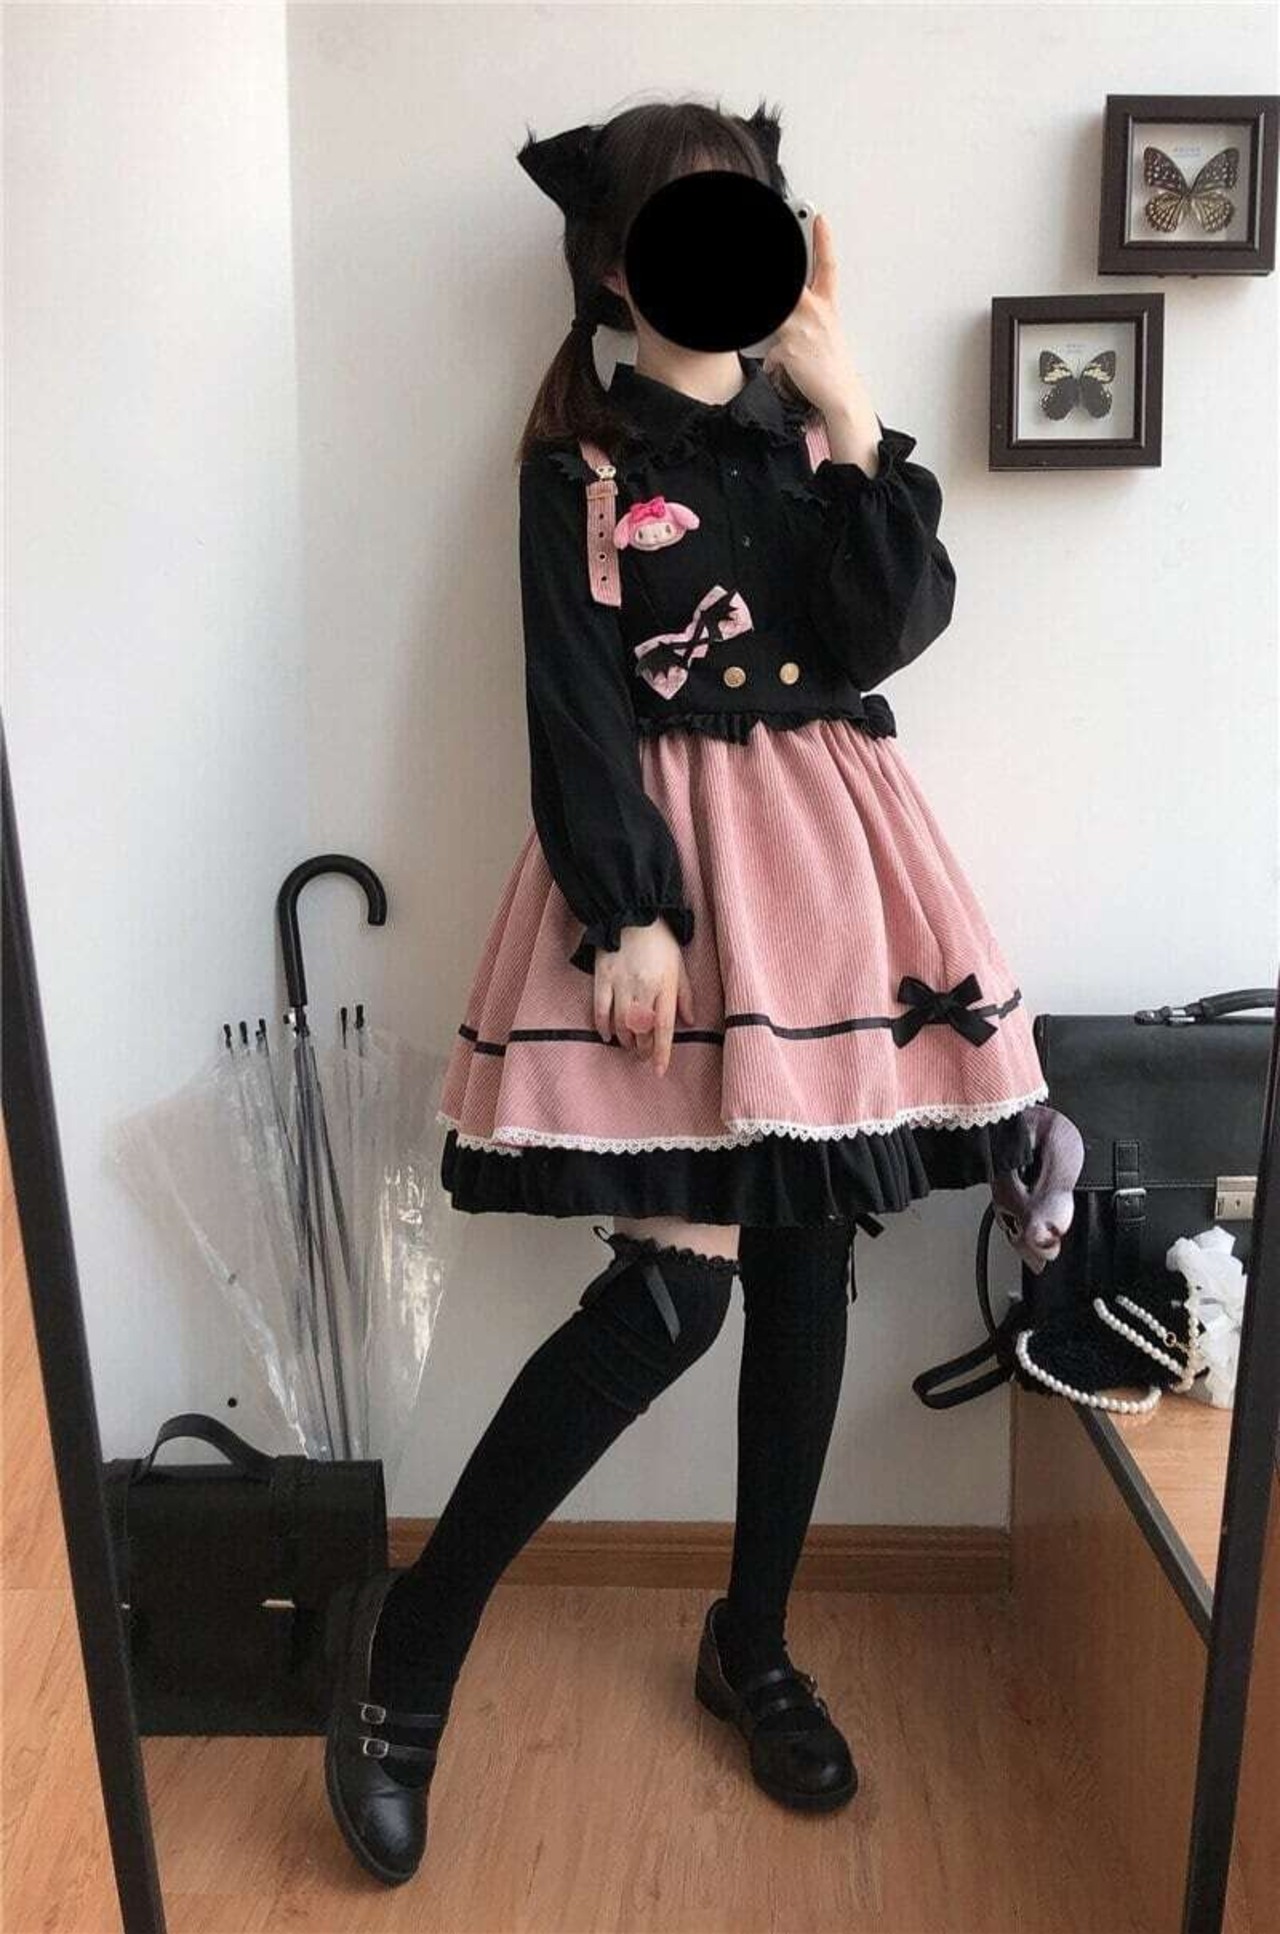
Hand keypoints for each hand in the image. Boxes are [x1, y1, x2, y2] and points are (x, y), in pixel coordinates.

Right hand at [593, 917, 694, 1077]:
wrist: (632, 912)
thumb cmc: (660, 940)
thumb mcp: (679, 965)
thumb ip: (685, 995)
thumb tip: (689, 1022)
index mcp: (665, 986)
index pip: (664, 1027)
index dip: (662, 1052)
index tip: (659, 1070)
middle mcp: (643, 988)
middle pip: (641, 1030)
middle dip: (643, 1049)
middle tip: (644, 1056)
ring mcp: (621, 983)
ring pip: (621, 1024)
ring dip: (625, 1041)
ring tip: (629, 1046)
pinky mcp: (602, 977)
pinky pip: (600, 1009)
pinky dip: (603, 1026)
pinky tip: (607, 1036)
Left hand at [762, 211, 876, 445]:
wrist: (839, 394)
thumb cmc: (831, 366)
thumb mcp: (824, 334)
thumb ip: (802, 319)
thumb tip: (781, 323)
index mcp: (828, 307)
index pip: (828, 266)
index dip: (824, 240)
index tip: (819, 218)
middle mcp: (816, 314)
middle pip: (793, 285)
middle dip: (783, 270)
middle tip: (764, 241)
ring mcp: (802, 330)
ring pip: (777, 314)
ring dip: (773, 319)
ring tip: (782, 324)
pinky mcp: (790, 349)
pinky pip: (770, 350)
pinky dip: (773, 362)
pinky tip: (782, 368)